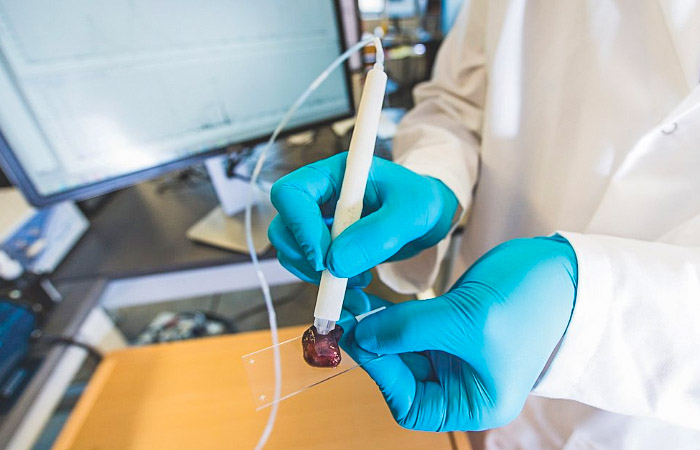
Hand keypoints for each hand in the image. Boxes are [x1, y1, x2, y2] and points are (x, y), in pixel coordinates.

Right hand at [268, 152, 458, 286]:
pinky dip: (328, 286)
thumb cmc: (423, 202)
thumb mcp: (411, 213)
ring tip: (360, 282)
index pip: (291, 193)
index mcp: (335, 174)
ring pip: (292, 253)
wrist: (430, 218)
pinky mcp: (327, 247)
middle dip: (304, 257)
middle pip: (283, 227)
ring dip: (318, 276)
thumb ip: (377, 234)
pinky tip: (357, 290)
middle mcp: (320, 196)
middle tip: (337, 275)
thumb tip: (336, 263)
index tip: (324, 258)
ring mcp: (321, 223)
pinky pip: (311, 270)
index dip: (300, 227)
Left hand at [340, 236, 576, 430]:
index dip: (381, 375)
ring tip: (354, 304)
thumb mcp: (466, 320)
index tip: (358, 340)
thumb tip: (361, 335)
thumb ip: (410, 329)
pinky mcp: (452, 328)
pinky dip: (391, 315)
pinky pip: (412, 327)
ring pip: (402, 349)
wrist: (564, 270)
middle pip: (402, 376)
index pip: (411, 404)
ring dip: (377, 328)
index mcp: (474, 404)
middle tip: (346, 317)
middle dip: (374, 348)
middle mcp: (462, 386)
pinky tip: (372, 300)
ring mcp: (456, 355)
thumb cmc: (531, 305)